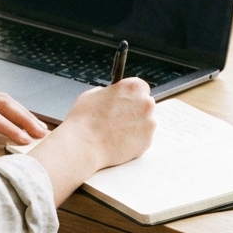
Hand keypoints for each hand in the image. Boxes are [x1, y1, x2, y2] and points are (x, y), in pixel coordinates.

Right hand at [27, 78, 155, 204]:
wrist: (84, 146)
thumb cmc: (84, 120)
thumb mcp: (92, 95)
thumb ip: (108, 93)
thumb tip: (111, 96)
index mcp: (133, 87)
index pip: (141, 88)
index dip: (132, 96)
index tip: (126, 103)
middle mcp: (146, 103)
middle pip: (145, 105)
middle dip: (135, 111)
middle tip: (118, 120)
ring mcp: (149, 123)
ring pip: (145, 123)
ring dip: (135, 127)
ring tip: (116, 133)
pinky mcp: (148, 141)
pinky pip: (143, 139)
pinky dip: (134, 141)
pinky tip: (119, 142)